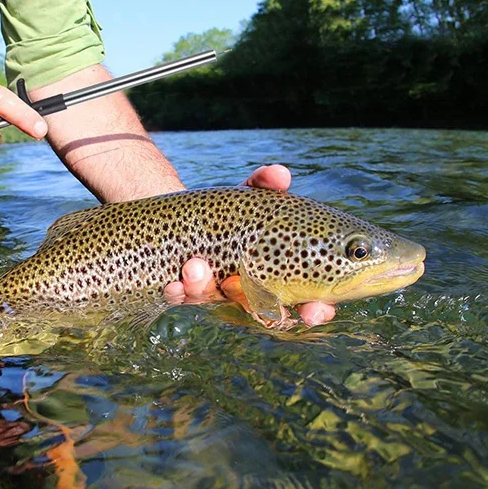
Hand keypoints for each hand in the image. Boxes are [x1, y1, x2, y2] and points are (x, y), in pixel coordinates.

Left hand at [163, 165, 335, 326]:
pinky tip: (173, 283)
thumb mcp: (249, 195)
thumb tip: (281, 174)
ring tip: (196, 265)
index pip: (302, 302)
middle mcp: (244, 290)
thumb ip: (265, 184)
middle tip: (273, 311)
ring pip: (211, 298)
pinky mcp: (182, 288)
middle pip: (263, 313)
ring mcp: (212, 291)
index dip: (312, 311)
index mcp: (272, 275)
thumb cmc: (231, 212)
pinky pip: (179, 296)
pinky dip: (177, 290)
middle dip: (271, 315)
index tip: (314, 311)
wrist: (184, 214)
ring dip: (204, 286)